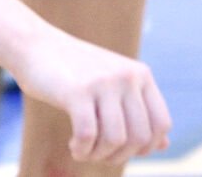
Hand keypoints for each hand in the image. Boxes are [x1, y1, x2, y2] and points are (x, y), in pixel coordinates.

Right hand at [13, 27, 171, 164]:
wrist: (38, 45)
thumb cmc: (77, 71)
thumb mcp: (115, 86)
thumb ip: (139, 113)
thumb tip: (163, 145)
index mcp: (141, 75)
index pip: (162, 124)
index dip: (146, 147)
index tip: (122, 149)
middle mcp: (128, 76)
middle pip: (139, 137)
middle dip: (119, 156)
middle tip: (98, 153)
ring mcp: (104, 82)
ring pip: (115, 140)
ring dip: (97, 155)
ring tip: (84, 149)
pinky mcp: (78, 91)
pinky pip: (88, 135)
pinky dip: (81, 150)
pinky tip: (73, 145)